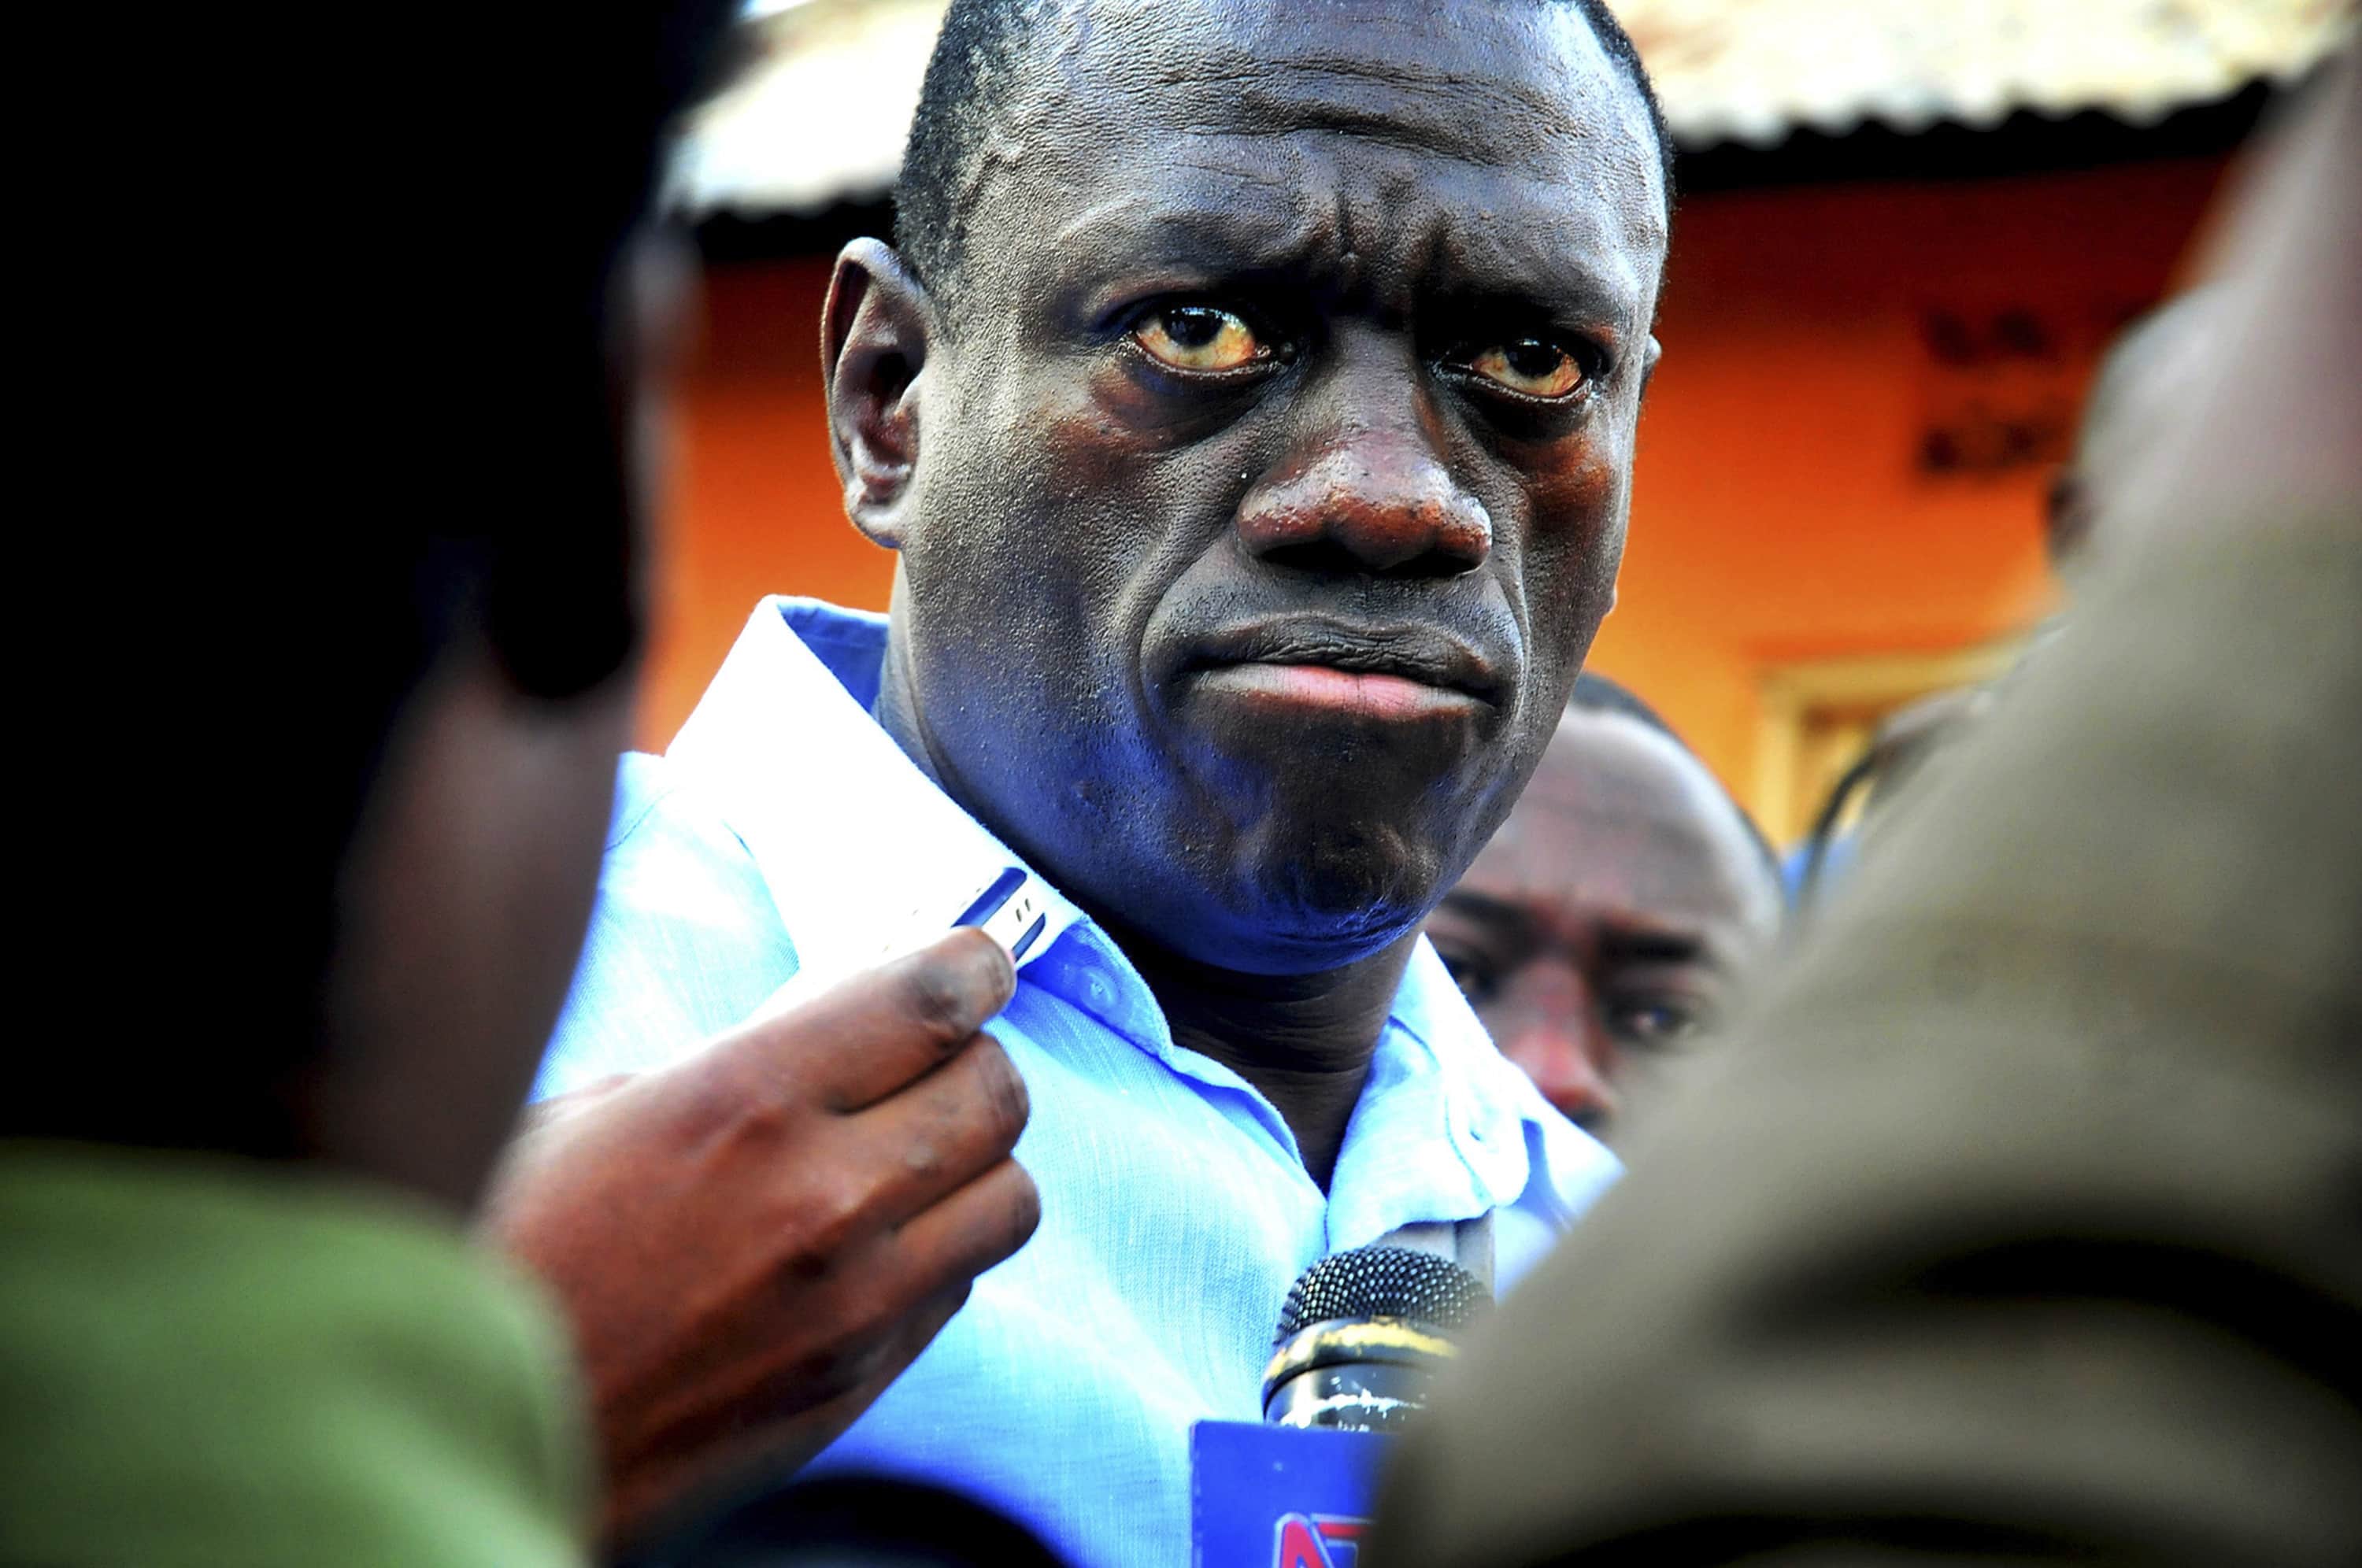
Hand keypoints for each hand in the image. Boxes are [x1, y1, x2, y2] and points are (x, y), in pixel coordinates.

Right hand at [481, 928, 1039, 1542]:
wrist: (448, 1428)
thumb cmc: (497, 1250)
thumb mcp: (597, 1110)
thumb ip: (742, 1062)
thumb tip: (841, 1017)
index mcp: (743, 1101)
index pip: (936, 997)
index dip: (970, 968)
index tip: (970, 966)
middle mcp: (821, 1199)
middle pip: (999, 1092)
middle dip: (972, 1061)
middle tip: (929, 1060)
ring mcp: (852, 1303)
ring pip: (1011, 1197)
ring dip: (973, 1164)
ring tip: (910, 1156)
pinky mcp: (856, 1382)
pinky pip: (960, 1286)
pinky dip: (940, 1250)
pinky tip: (872, 1242)